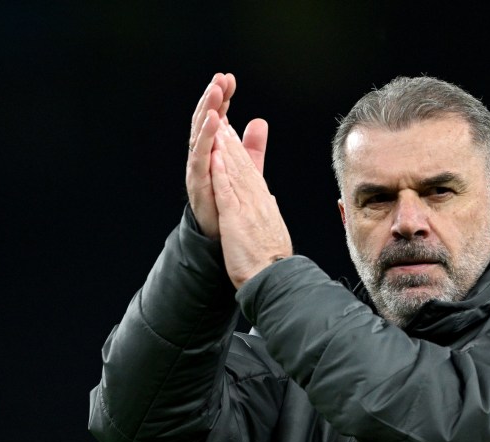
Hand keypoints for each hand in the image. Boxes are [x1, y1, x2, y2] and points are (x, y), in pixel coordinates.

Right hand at [185, 73, 267, 238]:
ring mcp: (198, 167)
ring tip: (215, 93)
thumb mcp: (246, 169)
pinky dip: (205, 138)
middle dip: (212, 98)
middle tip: (220, 78)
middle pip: (205, 120)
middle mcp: (203, 154)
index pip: (217, 117)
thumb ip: (251, 147)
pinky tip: (213, 122)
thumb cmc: (229, 200)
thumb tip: (259, 121)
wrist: (221, 233)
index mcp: (214, 149)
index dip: (222, 98)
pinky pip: (200, 156)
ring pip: (200, 133)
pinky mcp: (198, 181)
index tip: (230, 79)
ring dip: (207, 111)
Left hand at [211, 123, 292, 288]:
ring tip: (218, 126)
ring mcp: (247, 207)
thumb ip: (266, 208)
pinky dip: (221, 172)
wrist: (274, 277)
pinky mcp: (236, 218)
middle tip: (222, 117)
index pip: (250, 171)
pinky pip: (227, 191)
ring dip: (226, 148)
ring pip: (235, 172)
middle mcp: (257, 200)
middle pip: (243, 165)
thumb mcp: (269, 227)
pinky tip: (216, 156)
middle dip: (231, 140)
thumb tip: (268, 196)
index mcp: (263, 203)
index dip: (239, 150)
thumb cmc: (270, 258)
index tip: (231, 132)